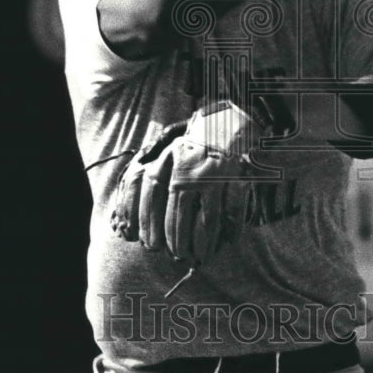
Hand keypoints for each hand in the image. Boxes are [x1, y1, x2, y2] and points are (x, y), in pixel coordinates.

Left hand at [111, 101, 260, 265]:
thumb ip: (152, 177)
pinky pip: (234, 214)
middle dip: (176, 241)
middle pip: (178, 215)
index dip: (149, 224)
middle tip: (177, 254)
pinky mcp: (240, 178)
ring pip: (207, 221)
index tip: (150, 244)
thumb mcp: (169, 151)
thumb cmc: (196, 144)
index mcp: (169, 158)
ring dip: (203, 244)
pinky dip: (230, 231)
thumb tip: (132, 217)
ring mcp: (216, 174)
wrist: (234, 117)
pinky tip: (226, 241)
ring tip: (200, 255)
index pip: (152, 197)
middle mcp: (189, 167)